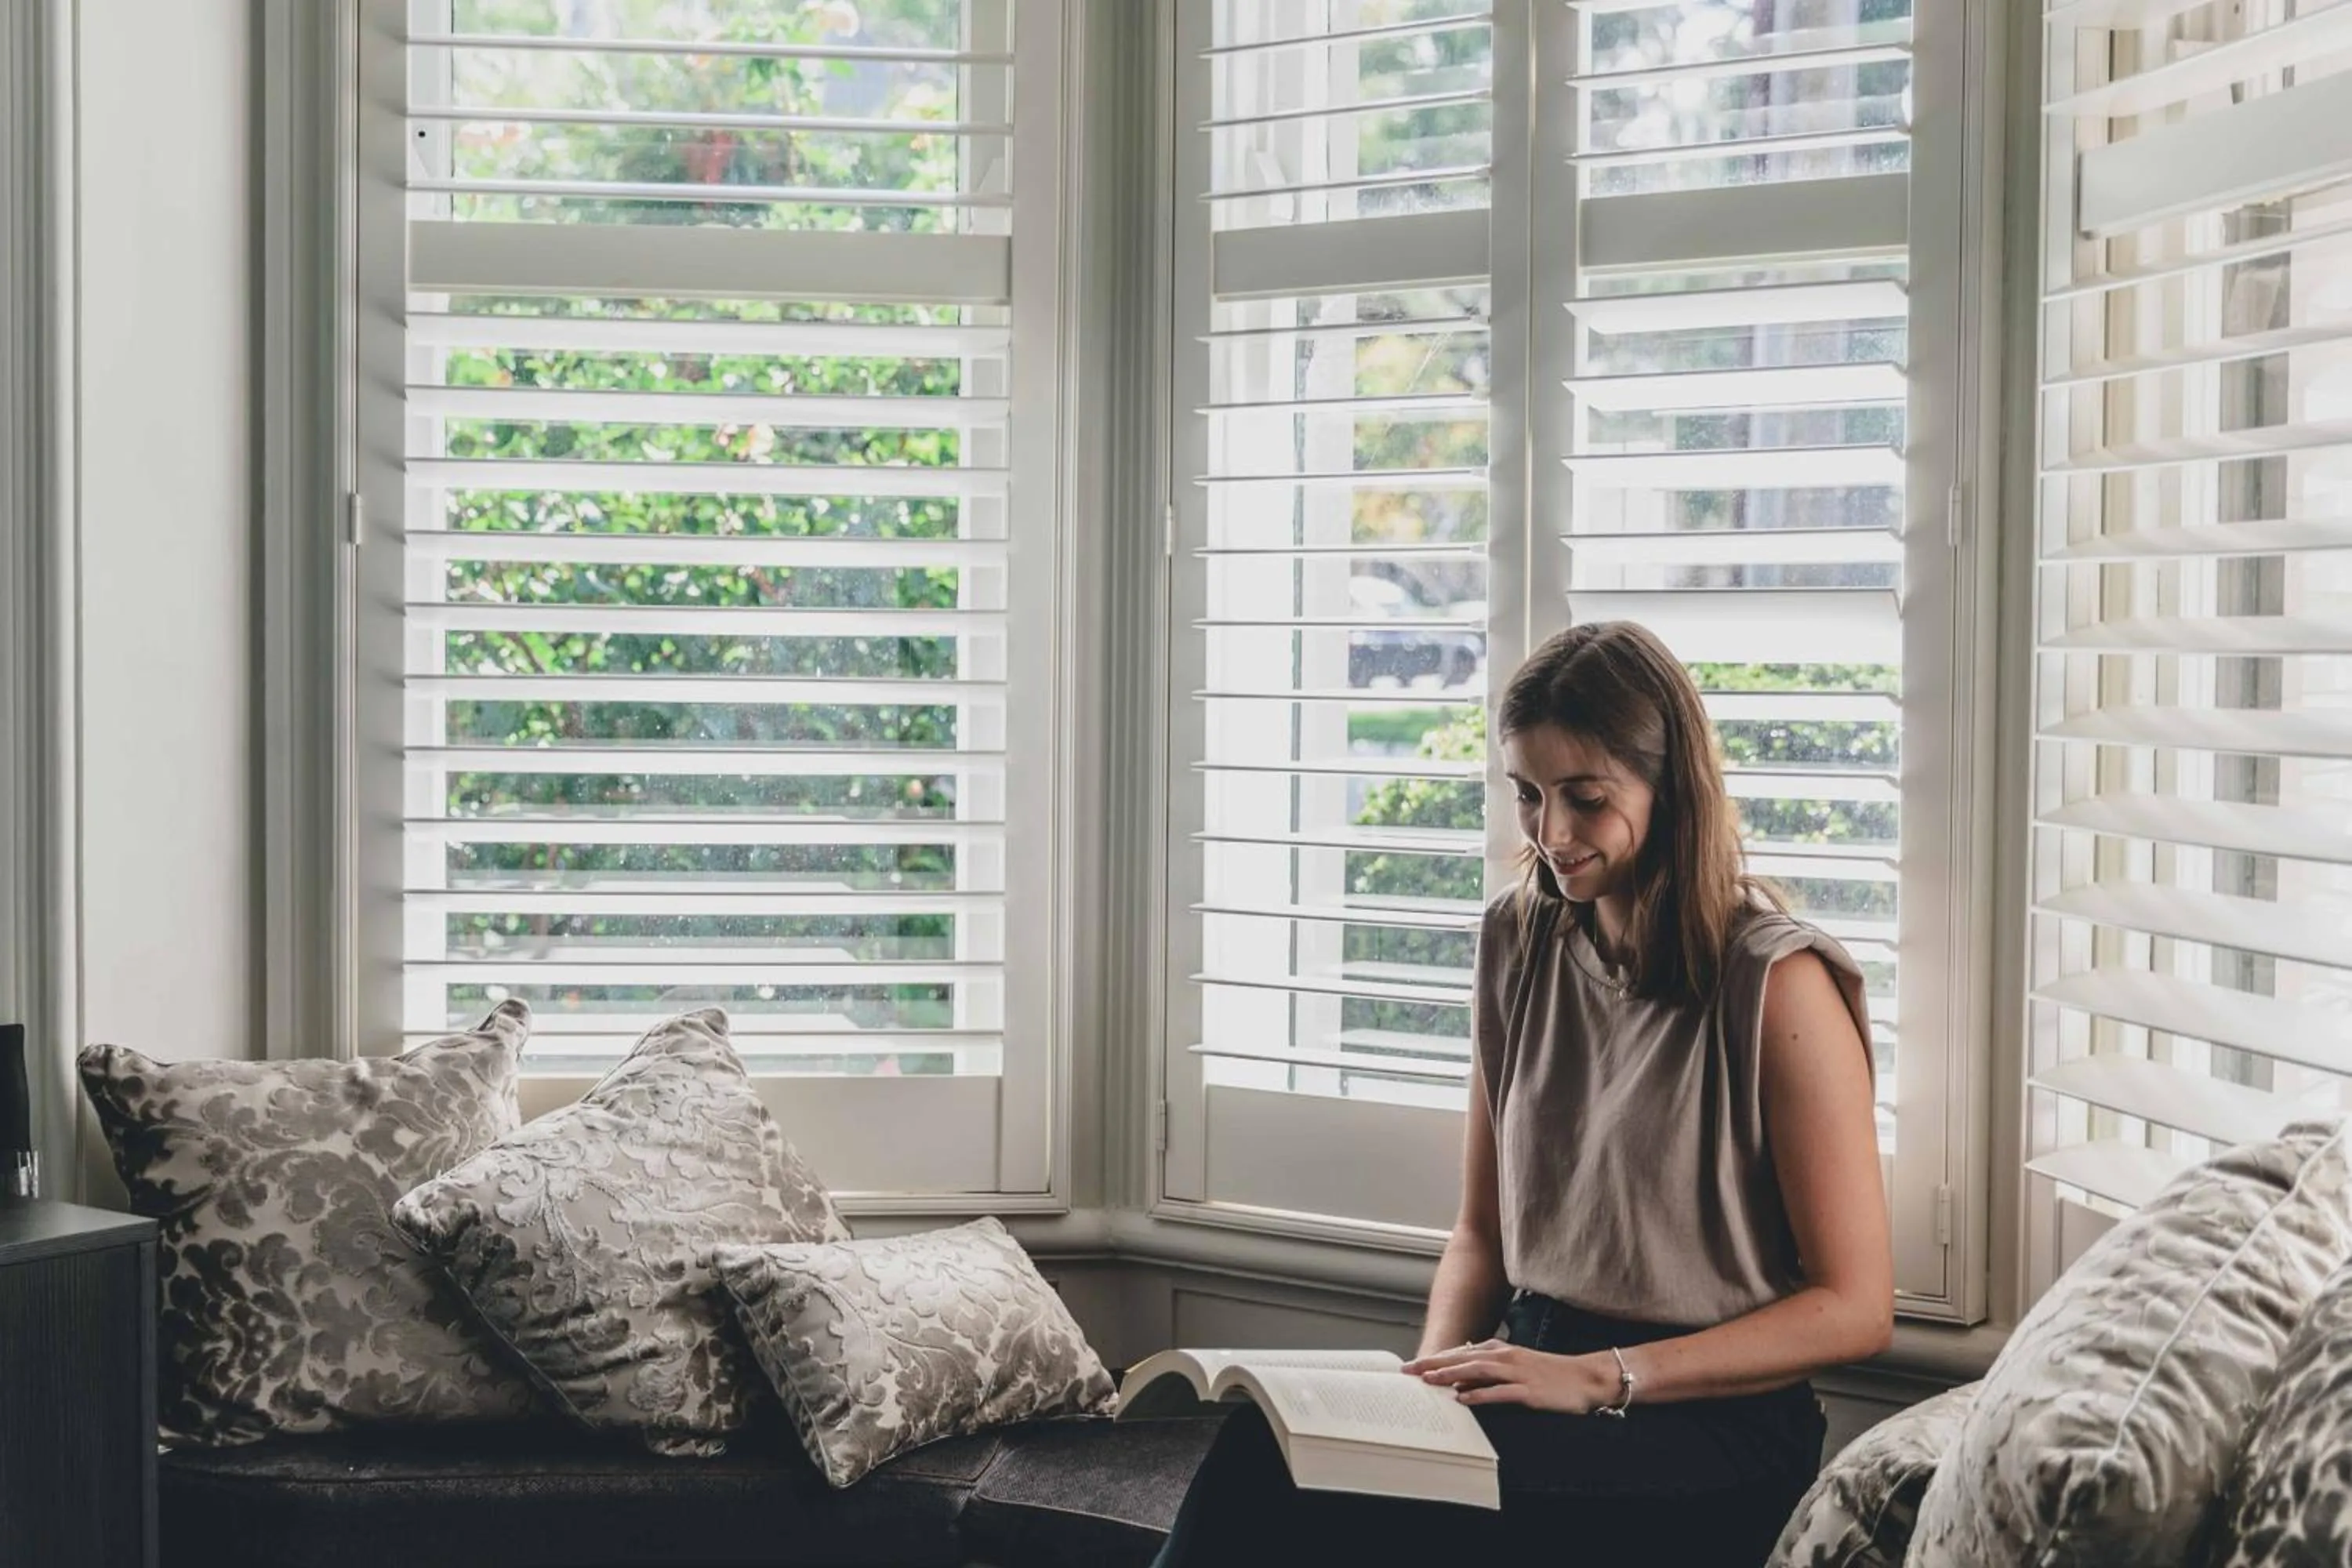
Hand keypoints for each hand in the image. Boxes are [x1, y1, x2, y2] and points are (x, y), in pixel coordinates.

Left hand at [1400, 1340, 1625, 1412]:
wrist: (1585, 1378)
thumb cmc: (1550, 1374)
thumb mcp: (1516, 1366)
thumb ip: (1489, 1370)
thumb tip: (1460, 1381)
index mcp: (1500, 1350)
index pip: (1461, 1353)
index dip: (1435, 1358)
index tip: (1412, 1365)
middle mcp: (1506, 1357)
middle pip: (1462, 1358)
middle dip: (1433, 1364)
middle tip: (1408, 1370)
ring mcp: (1518, 1373)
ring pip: (1477, 1371)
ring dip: (1451, 1375)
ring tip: (1428, 1381)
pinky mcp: (1529, 1391)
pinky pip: (1501, 1392)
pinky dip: (1481, 1394)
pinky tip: (1464, 1399)